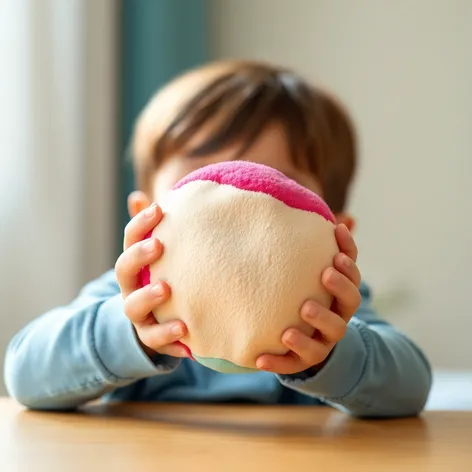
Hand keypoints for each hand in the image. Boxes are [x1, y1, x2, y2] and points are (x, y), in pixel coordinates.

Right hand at [115, 202, 187, 357]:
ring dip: (147, 297)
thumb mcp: (159, 254)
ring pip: (132, 306)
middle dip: (138, 257)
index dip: (140, 223)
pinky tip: (185, 332)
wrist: (152, 322)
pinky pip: (154, 339)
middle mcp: (130, 287)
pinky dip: (168, 336)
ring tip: (165, 289)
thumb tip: (139, 197)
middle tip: (158, 245)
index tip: (158, 208)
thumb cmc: (161, 278)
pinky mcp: (149, 336)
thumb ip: (153, 230)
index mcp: (135, 264)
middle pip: (123, 270)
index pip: (130, 240)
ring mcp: (137, 313)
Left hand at [256, 224, 360, 374]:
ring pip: (331, 332)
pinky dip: (278, 361)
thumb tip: (342, 217)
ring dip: (319, 320)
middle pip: (350, 301)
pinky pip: (294, 363)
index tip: (337, 245)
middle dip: (341, 286)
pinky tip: (259, 359)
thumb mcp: (313, 275)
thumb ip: (319, 250)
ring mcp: (325, 340)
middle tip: (325, 273)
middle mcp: (339, 316)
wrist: (307, 344)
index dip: (349, 261)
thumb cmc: (310, 299)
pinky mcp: (305, 361)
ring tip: (303, 309)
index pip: (352, 275)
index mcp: (342, 295)